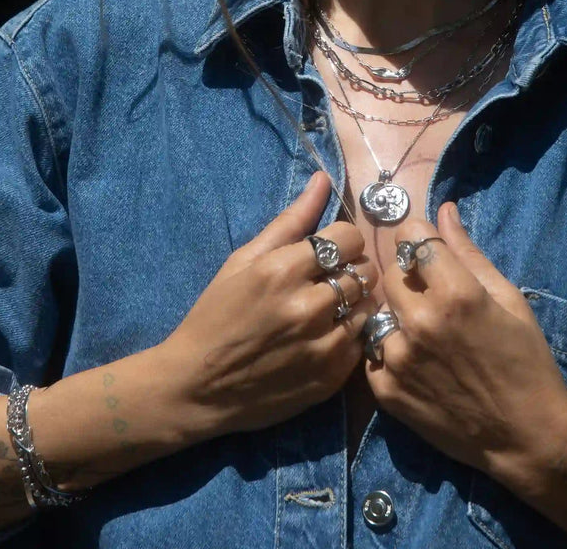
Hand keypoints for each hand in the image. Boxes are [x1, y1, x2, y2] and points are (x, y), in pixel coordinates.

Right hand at [157, 172, 377, 441]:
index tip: (329, 251)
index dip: (342, 240)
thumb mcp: (243, 260)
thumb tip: (323, 179)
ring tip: (329, 308)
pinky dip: (351, 334)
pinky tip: (325, 336)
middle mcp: (308, 306)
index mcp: (283, 270)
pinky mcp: (331, 377)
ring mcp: (323, 345)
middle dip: (351, 269)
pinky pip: (363, 341)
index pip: (349, 237)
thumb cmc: (216, 314)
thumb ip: (290, 220)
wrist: (197, 387)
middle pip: (364, 270)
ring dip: (354, 302)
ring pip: (369, 305)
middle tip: (329, 279)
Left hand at [366, 202, 566, 484]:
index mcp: (455, 293)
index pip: (411, 238)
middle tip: (431, 297)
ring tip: (425, 335)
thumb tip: (443, 209)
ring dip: (396, 316)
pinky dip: (389, 350)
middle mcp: (419, 322)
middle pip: (390, 273)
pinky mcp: (384, 390)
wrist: (526, 437)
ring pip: (379, 312)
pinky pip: (373, 351)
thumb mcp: (507, 298)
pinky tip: (417, 362)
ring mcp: (397, 358)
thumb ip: (467, 252)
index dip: (419, 240)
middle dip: (407, 277)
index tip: (427, 251)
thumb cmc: (526, 361)